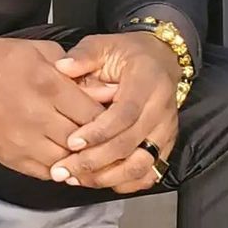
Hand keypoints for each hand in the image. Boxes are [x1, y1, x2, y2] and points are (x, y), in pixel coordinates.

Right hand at [0, 37, 109, 178]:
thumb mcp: (40, 51)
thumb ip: (74, 70)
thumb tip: (104, 90)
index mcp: (48, 86)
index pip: (93, 114)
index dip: (109, 120)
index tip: (115, 119)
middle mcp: (38, 117)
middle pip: (83, 140)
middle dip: (99, 142)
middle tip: (111, 141)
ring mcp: (23, 141)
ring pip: (67, 161)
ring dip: (81, 160)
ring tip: (92, 155)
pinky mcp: (11, 158)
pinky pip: (46, 173)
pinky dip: (61, 170)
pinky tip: (69, 164)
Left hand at [50, 33, 180, 193]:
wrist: (161, 61)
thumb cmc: (127, 54)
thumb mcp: (104, 44)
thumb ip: (83, 55)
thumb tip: (62, 67)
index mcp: (147, 82)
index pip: (125, 113)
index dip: (98, 131)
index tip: (72, 142)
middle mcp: (161, 110)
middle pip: (129, 144)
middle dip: (94, 161)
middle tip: (62, 170)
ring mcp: (165, 131)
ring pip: (140, 165)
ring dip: (106, 177)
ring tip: (75, 179)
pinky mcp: (165, 146)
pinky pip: (148, 173)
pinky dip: (124, 183)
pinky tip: (98, 182)